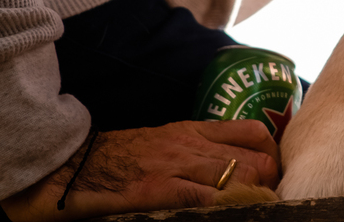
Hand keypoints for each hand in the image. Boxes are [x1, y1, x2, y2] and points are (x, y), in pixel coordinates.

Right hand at [0, 120, 279, 220]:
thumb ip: (196, 150)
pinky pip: (206, 200)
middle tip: (270, 200)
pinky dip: (225, 209)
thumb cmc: (116, 159)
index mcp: (193, 131)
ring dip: (256, 198)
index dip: (274, 155)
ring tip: (257, 209)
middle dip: (272, 182)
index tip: (274, 176)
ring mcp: (176, 166)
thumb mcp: (163, 142)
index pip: (254, 132)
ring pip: (240, 178)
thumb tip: (230, 167)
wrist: (69, 167)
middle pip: (258, 159)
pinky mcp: (158, 190)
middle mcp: (192, 145)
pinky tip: (231, 215)